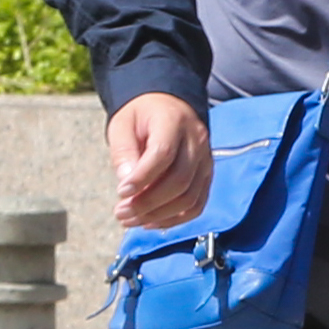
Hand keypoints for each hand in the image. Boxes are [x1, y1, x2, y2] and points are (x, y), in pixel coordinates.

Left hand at [111, 91, 209, 226]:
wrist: (167, 107)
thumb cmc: (141, 117)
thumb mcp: (122, 125)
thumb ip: (123, 152)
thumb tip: (127, 186)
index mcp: (173, 121)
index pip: (163, 154)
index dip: (142, 177)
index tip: (121, 192)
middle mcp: (196, 141)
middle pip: (179, 180)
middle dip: (148, 203)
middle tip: (121, 213)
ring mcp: (206, 160)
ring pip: (189, 197)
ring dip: (159, 215)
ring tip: (130, 220)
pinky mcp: (207, 176)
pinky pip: (197, 205)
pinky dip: (174, 219)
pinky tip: (150, 222)